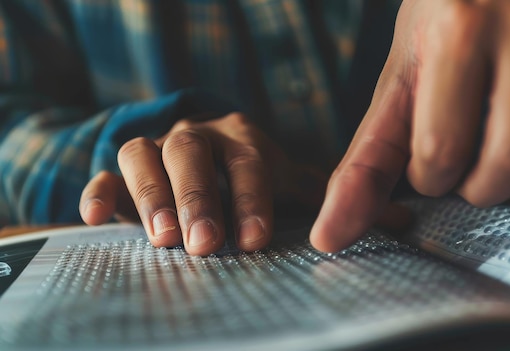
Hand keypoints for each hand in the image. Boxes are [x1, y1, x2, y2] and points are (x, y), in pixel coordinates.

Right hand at [80, 112, 325, 254]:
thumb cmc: (252, 174)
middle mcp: (197, 135)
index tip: (254, 240)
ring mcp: (157, 147)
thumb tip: (397, 222)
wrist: (206, 147)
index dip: (251, 198)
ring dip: (151, 194)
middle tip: (205, 244)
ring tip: (162, 238)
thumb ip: (328, 201)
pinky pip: (105, 171)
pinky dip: (99, 190)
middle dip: (198, 198)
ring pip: (143, 154)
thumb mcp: (288, 182)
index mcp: (241, 138)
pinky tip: (97, 218)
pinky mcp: (124, 169)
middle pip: (191, 154)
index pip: (247, 162)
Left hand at [311, 0, 509, 251]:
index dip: (426, 176)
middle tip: (450, 165)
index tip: (424, 169)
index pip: (436, 148)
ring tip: (483, 172)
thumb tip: (331, 236)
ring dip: (497, 186)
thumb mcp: (398, 83)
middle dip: (456, 183)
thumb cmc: (441, 32)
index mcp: (452, 32)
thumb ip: (365, 161)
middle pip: (480, 157)